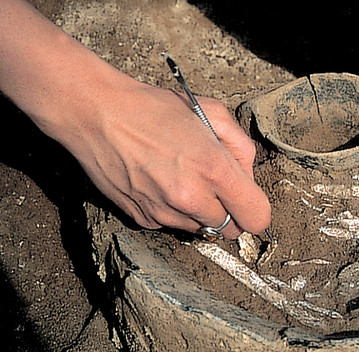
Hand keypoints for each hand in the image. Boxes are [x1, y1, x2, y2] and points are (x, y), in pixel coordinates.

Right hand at [0, 0, 269, 238]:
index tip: (247, 200)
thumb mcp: (211, 112)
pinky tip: (160, 184)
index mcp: (213, 169)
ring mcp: (164, 213)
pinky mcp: (142, 219)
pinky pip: (172, 226)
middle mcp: (190, 198)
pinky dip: (173, 212)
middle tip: (214, 187)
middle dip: (229, 212)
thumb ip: (241, 147)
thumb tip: (247, 177)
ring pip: (201, 230)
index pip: (257, 218)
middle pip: (231, 230)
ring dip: (200, 212)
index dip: (255, 210)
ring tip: (182, 179)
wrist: (96, 113)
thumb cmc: (154, 109)